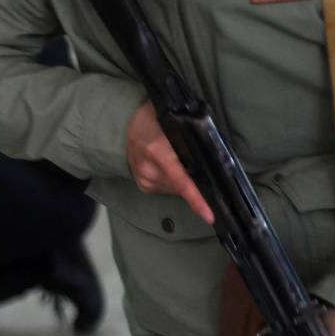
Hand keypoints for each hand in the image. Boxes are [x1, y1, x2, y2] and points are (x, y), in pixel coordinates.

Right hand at [126, 100, 213, 224]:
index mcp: (158, 152)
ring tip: (177, 162)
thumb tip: (210, 160)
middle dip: (194, 179)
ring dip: (182, 180)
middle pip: (181, 186)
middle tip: (194, 162)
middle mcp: (148, 169)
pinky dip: (173, 182)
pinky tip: (169, 169)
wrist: (124, 124)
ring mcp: (143, 179)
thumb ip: (188, 141)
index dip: (196, 199)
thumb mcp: (173, 124)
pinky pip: (166, 189)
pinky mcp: (142, 185)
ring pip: (174, 189)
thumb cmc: (153, 120)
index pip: (181, 181)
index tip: (209, 215)